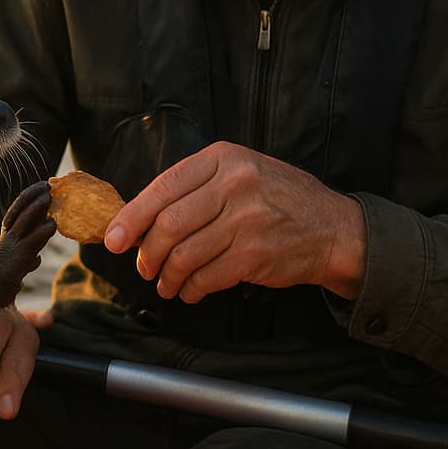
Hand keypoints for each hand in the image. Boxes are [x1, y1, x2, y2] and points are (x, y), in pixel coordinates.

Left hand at [102, 142, 365, 302]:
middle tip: (142, 266)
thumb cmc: (279, 200)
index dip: (132, 216)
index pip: (164, 187)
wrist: (333, 228)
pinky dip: (191, 288)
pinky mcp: (255, 255)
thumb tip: (141, 216)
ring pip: (184, 254)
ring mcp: (247, 220)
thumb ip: (197, 187)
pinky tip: (189, 290)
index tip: (114, 238)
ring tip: (164, 283)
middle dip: (147, 251)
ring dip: (166, 275)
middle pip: (169, 224)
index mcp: (224, 158)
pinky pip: (207, 277)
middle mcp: (235, 184)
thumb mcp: (242, 172)